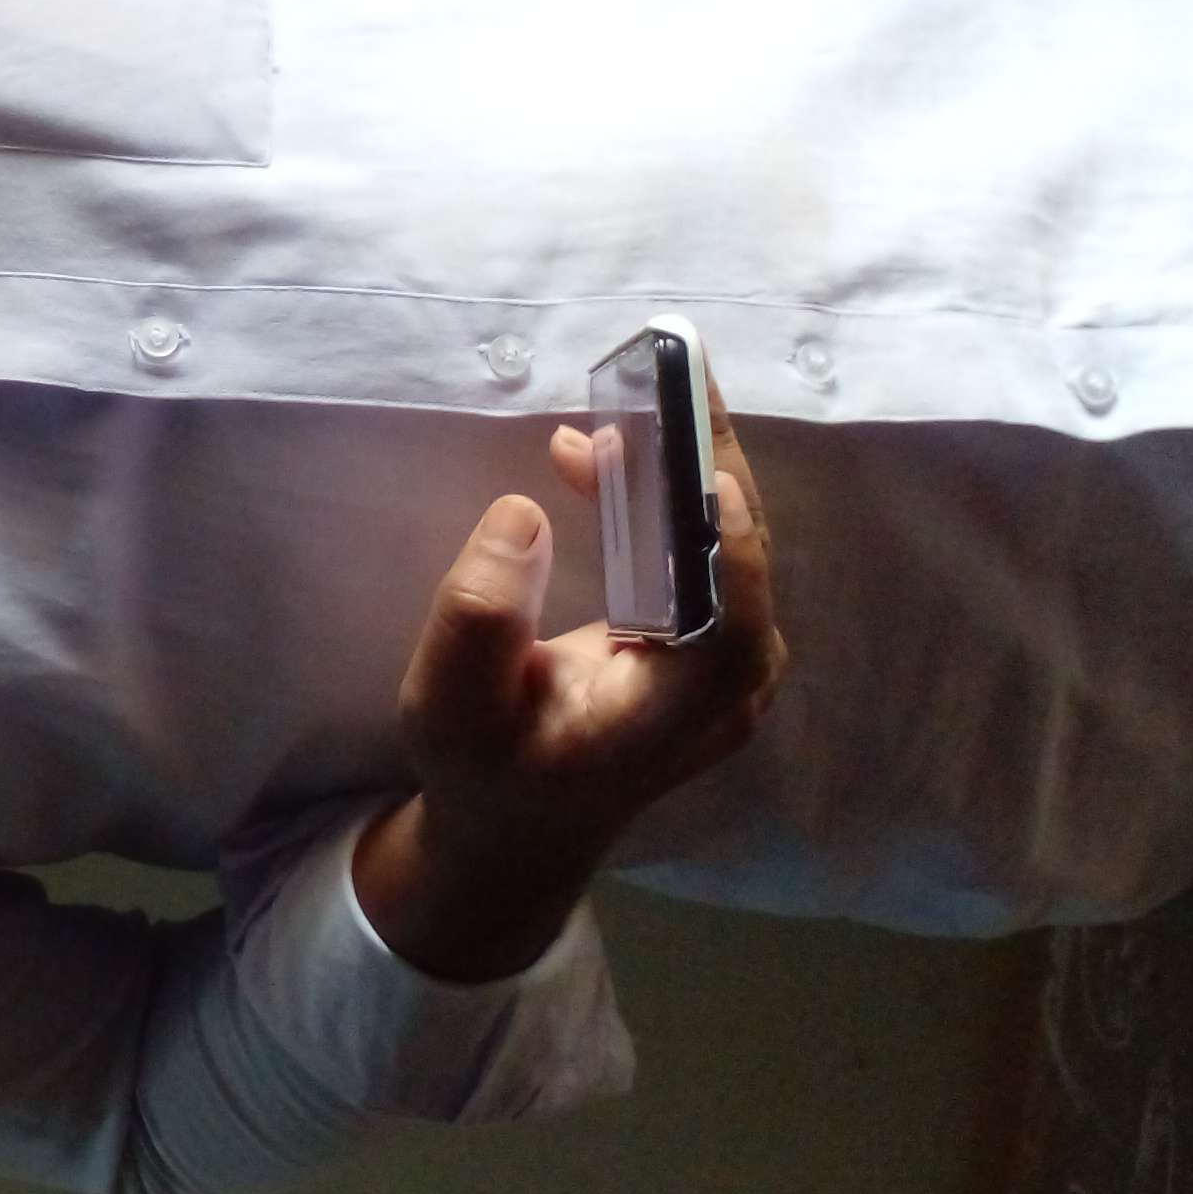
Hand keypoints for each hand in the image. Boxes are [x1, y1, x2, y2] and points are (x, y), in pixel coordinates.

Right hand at [352, 392, 786, 979]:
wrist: (520, 820)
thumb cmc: (482, 768)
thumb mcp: (445, 706)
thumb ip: (478, 620)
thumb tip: (524, 512)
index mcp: (671, 717)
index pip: (734, 632)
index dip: (734, 554)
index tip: (710, 476)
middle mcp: (726, 689)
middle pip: (746, 563)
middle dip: (708, 463)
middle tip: (674, 373)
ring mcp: (730, 664)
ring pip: (733, 545)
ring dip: (689, 463)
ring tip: (645, 385)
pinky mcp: (713, 638)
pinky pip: (711, 551)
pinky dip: (673, 492)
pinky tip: (612, 450)